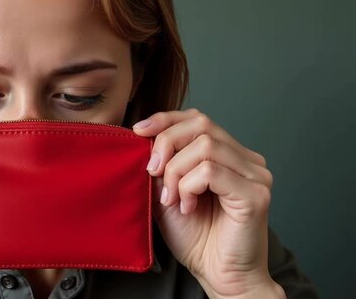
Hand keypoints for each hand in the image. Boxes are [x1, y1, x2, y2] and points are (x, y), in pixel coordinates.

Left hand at [133, 109, 284, 298]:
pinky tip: (188, 208)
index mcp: (228, 155)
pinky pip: (211, 171)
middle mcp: (247, 160)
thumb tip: (143, 136)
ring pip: (204, 146)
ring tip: (173, 199)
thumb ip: (162, 164)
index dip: (166, 120)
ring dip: (176, 172)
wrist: (218, 276)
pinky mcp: (256, 193)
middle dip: (166, 143)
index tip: (138, 131)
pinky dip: (189, 187)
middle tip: (152, 173)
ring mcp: (255, 175)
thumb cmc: (196, 238)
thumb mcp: (167, 192)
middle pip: (201, 124)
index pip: (197, 118)